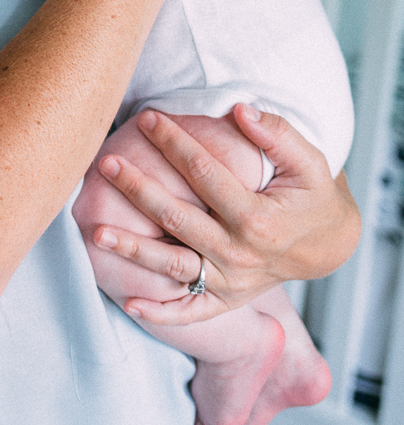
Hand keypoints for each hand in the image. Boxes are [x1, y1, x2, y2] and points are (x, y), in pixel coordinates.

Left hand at [90, 104, 360, 324]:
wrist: (327, 246)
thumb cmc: (311, 196)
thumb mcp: (309, 162)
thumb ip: (277, 133)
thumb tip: (240, 109)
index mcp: (259, 219)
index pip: (205, 173)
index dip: (175, 143)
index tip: (148, 119)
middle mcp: (241, 255)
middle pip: (179, 220)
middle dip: (139, 190)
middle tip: (107, 164)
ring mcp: (231, 283)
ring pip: (174, 267)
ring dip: (133, 250)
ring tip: (97, 232)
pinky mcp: (227, 301)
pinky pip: (190, 312)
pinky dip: (160, 314)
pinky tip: (128, 304)